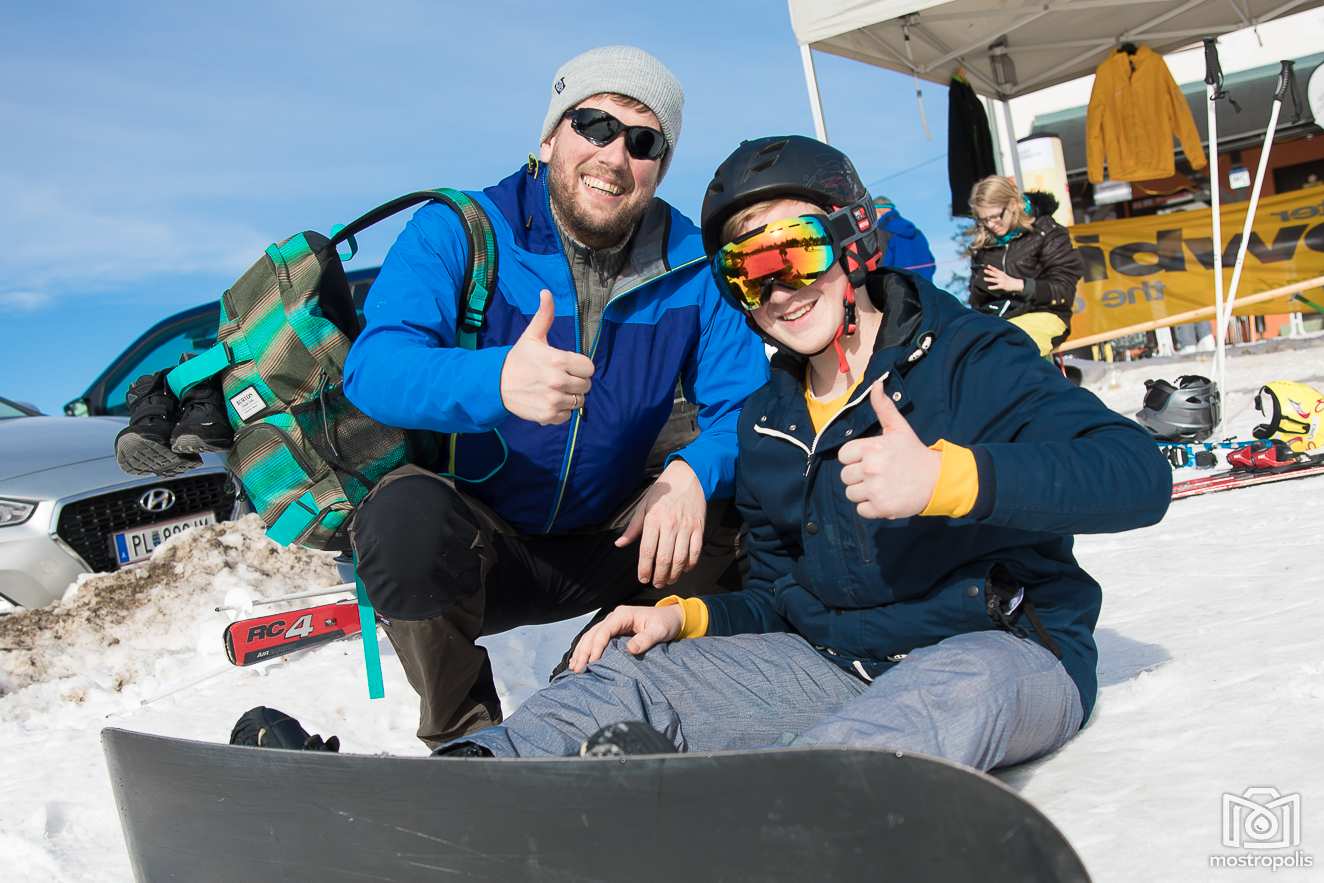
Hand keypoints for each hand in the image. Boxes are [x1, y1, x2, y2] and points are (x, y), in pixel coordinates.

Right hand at [499, 290, 594, 424]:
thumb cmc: (519, 358)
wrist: (496, 383)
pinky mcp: (548, 415)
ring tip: (554, 390)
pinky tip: (548, 401)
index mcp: (559, 360)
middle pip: (586, 385)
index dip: (580, 367)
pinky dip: (561, 411)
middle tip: (560, 378)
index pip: (589, 368)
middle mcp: (558, 381)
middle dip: (577, 382)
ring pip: (579, 402)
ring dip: (570, 397)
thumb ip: (544, 315)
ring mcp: (554, 399)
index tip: (569, 366)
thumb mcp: (532, 336)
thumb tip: (546, 292)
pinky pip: (567, 416)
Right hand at [568, 604, 684, 672]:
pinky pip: (596, 639)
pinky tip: (579, 660)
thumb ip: (645, 640)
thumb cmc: (666, 624)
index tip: (591, 662)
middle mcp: (614, 617)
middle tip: (578, 669)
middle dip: (584, 651)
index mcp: (623, 615)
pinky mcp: (614, 631)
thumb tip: (630, 650)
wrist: (671, 618)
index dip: (596, 647)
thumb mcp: (659, 631)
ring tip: (574, 667)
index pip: (604, 631)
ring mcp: (612, 624)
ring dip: (582, 651)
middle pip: (593, 634)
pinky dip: (586, 650)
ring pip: (591, 636)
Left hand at [615, 459, 705, 587]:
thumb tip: (620, 544)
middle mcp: (670, 525)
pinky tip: (684, 569)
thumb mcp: (644, 506)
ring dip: (674, 574)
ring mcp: (686, 527)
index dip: (644, 568)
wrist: (688, 477)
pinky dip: (690, 564)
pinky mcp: (699, 528)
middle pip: (664, 558)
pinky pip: (696, 552)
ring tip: (668, 580)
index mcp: (653, 520)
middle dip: (659, 576)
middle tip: (656, 584)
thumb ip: (633, 528)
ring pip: (680, 558)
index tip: (642, 578)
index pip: (647, 550)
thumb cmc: (663, 493)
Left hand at [838, 384, 941, 518]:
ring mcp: (875, 489)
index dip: (854, 458)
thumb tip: (876, 383)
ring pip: (851, 494)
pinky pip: (860, 510)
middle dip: (858, 477)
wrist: (938, 479)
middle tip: (878, 475)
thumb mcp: (899, 428)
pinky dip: (870, 508)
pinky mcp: (881, 508)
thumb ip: (883, 407)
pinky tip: (884, 498)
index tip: (869, 459)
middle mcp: (871, 468)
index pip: (843, 456)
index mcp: (872, 448)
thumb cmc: (914, 453)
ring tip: (881, 487)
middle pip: (845, 476)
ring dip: (863, 493)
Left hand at [982, 265, 1024, 292]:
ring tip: (985, 278)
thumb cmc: (1009, 280)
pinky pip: (996, 286)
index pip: (996, 270)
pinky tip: (989, 287)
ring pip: (994, 279)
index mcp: (1002, 274)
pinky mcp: (1002, 286)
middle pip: (994, 274)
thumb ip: (999, 274)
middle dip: (989, 272)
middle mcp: (1001, 277)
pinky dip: (992, 287)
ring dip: (989, 279)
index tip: (988, 266)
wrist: (1015, 284)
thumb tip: (993, 272)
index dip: (992, 267)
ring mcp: (1001, 281)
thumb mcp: (1004, 275)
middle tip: (985, 270)